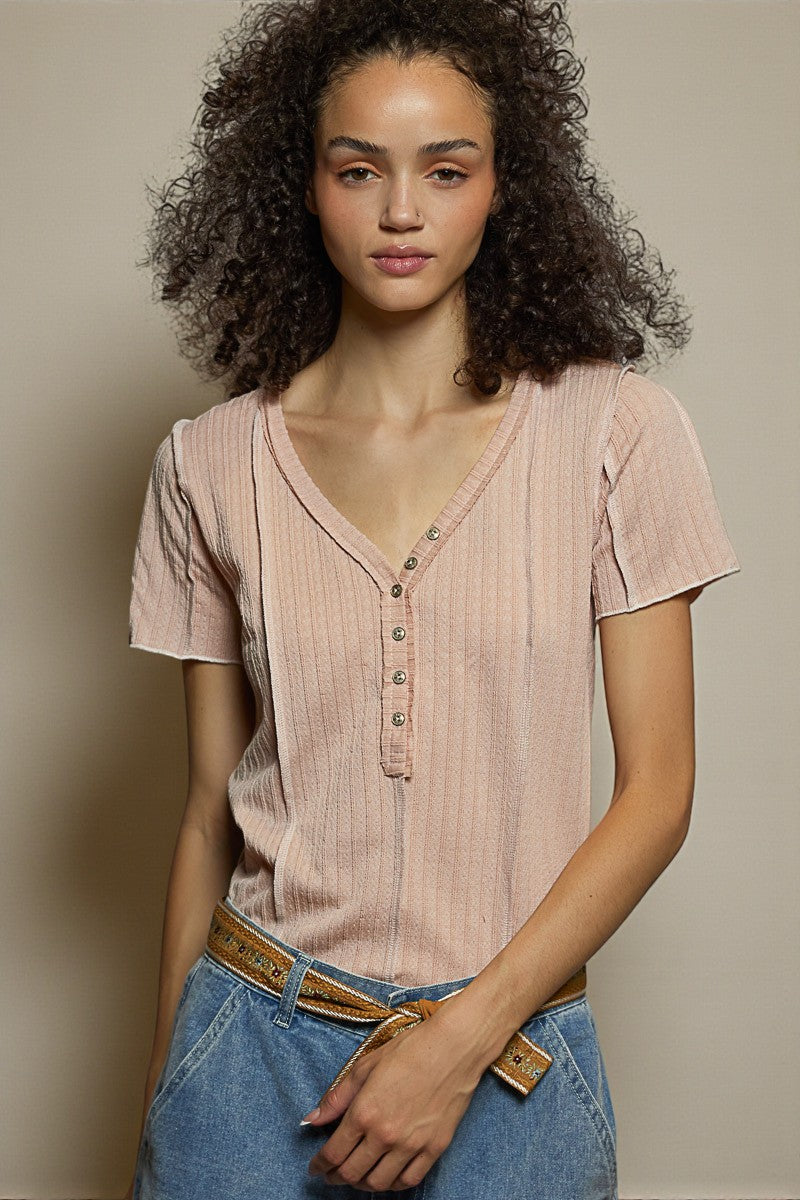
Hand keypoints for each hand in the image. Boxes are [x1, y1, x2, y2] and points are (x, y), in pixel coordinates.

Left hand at [303, 1012, 484, 1191]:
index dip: (320, 1165)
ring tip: (356, 1177)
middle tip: (330, 1175)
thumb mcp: (365, 1066)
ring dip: (361, 1185)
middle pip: (352, 1172)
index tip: (315, 1168)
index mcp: (365, 1112)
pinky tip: (385, 1177)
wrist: (453, 1047)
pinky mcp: (434, 1148)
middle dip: (336, 1177)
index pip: (334, 1152)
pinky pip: (409, 1180)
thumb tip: (311, 1120)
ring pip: (378, 1183)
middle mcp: (386, 1134)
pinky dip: (392, 1185)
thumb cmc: (410, 1050)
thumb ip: (337, 1098)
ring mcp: (412, 1144)